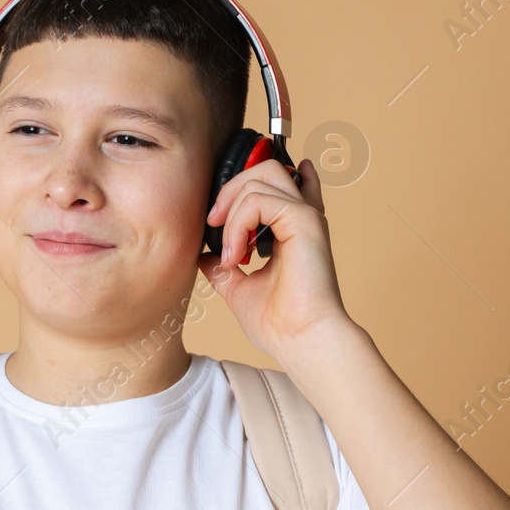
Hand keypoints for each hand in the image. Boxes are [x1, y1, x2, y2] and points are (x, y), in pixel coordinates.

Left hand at [197, 157, 352, 358]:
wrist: (299, 340)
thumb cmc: (279, 324)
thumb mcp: (238, 288)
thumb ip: (223, 266)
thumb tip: (204, 255)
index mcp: (293, 230)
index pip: (282, 184)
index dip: (251, 181)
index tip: (223, 208)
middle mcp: (302, 217)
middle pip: (265, 168)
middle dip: (230, 190)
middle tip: (214, 224)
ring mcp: (305, 216)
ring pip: (260, 177)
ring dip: (231, 211)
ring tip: (229, 252)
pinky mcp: (304, 220)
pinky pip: (257, 201)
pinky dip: (237, 225)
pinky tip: (236, 256)